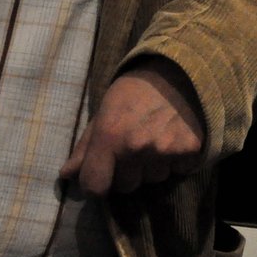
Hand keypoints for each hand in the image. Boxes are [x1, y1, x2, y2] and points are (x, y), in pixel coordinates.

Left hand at [60, 58, 205, 196]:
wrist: (180, 70)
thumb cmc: (135, 90)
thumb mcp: (105, 110)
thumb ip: (86, 146)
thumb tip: (66, 175)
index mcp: (110, 137)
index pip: (94, 186)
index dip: (95, 183)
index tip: (102, 174)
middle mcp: (136, 148)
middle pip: (126, 186)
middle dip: (127, 172)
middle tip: (134, 148)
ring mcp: (165, 151)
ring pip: (153, 179)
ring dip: (152, 166)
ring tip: (156, 139)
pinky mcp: (190, 150)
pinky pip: (178, 171)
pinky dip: (176, 160)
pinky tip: (174, 139)